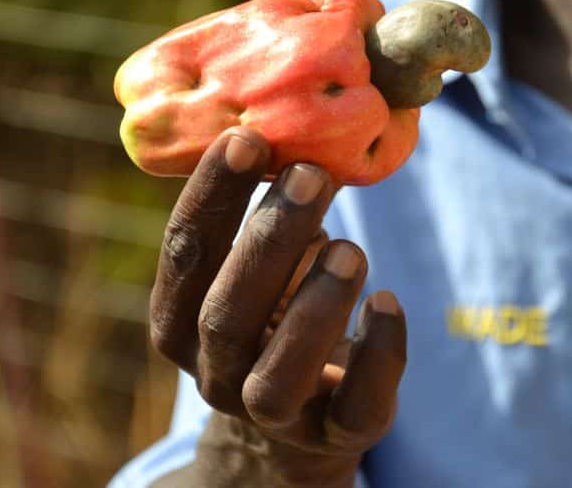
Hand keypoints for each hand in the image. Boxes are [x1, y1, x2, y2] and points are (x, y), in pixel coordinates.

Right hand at [149, 127, 406, 487]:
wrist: (295, 420)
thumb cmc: (274, 315)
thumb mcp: (258, 268)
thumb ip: (268, 220)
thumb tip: (300, 145)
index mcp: (182, 320)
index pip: (185, 255)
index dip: (211, 196)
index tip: (247, 137)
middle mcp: (215, 373)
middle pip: (227, 314)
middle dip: (269, 239)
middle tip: (311, 175)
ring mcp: (274, 414)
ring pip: (279, 375)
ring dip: (316, 305)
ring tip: (350, 247)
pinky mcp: (334, 434)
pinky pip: (355, 407)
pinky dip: (376, 353)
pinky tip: (388, 302)